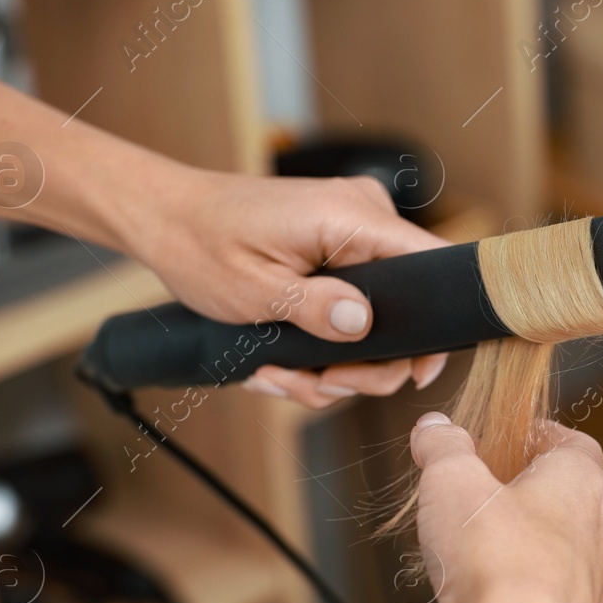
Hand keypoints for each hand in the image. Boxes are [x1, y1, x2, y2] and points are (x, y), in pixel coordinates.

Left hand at [137, 167, 450, 405]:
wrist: (166, 217)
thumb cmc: (200, 243)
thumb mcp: (253, 288)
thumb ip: (314, 307)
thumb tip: (364, 325)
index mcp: (351, 216)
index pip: (435, 264)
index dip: (436, 325)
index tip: (412, 374)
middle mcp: (364, 217)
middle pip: (408, 307)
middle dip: (364, 364)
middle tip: (318, 386)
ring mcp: (354, 234)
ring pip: (377, 318)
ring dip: (334, 363)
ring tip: (280, 376)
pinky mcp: (340, 251)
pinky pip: (354, 306)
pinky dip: (324, 343)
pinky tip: (282, 361)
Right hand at [409, 412, 602, 602]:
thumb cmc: (494, 561)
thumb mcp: (451, 482)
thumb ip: (444, 448)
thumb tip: (436, 428)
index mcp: (579, 486)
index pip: (576, 445)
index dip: (545, 438)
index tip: (518, 439)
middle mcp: (599, 536)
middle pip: (575, 503)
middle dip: (536, 497)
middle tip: (496, 497)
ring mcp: (595, 590)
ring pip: (573, 561)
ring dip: (540, 555)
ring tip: (494, 558)